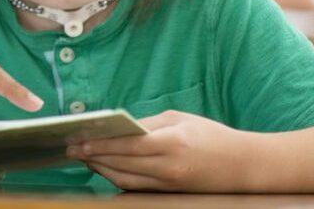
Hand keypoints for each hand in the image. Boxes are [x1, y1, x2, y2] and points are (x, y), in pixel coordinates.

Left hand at [68, 110, 249, 191]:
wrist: (242, 166)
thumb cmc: (210, 136)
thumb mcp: (179, 119)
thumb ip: (146, 124)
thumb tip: (117, 127)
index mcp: (172, 143)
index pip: (127, 146)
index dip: (100, 145)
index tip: (78, 140)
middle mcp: (168, 167)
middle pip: (120, 165)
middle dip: (93, 156)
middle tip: (71, 148)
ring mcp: (167, 184)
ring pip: (124, 179)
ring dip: (100, 168)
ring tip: (83, 157)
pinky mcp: (167, 193)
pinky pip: (134, 186)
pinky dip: (116, 177)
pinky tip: (103, 167)